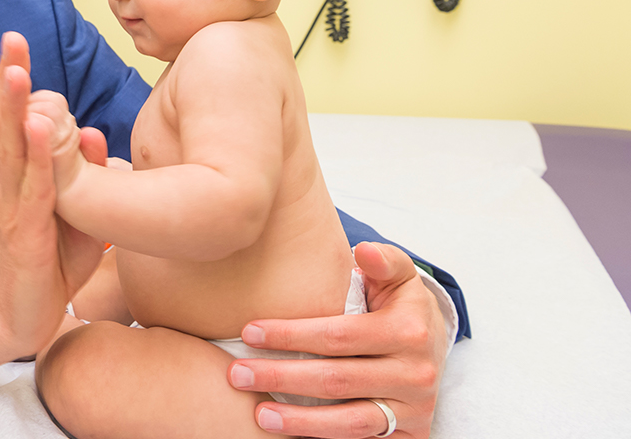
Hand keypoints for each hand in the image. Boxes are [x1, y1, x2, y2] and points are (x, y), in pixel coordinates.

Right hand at [0, 32, 103, 354]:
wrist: (24, 316)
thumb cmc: (52, 261)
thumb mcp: (77, 211)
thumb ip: (83, 173)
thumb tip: (92, 132)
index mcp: (23, 176)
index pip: (18, 120)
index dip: (17, 82)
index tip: (18, 45)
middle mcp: (13, 185)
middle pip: (8, 123)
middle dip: (9, 80)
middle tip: (11, 39)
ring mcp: (16, 208)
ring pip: (14, 151)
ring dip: (15, 110)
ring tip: (16, 72)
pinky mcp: (28, 234)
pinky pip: (35, 191)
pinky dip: (38, 157)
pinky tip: (41, 129)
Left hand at [227, 242, 446, 437]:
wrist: (434, 345)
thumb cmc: (400, 304)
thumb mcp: (399, 275)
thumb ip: (383, 261)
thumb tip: (364, 250)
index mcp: (409, 331)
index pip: (339, 336)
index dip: (291, 335)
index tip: (249, 332)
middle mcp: (415, 374)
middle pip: (337, 380)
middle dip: (282, 378)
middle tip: (236, 374)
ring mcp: (413, 409)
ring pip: (350, 421)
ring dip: (300, 421)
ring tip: (258, 413)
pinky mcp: (411, 434)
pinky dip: (324, 437)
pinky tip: (289, 433)